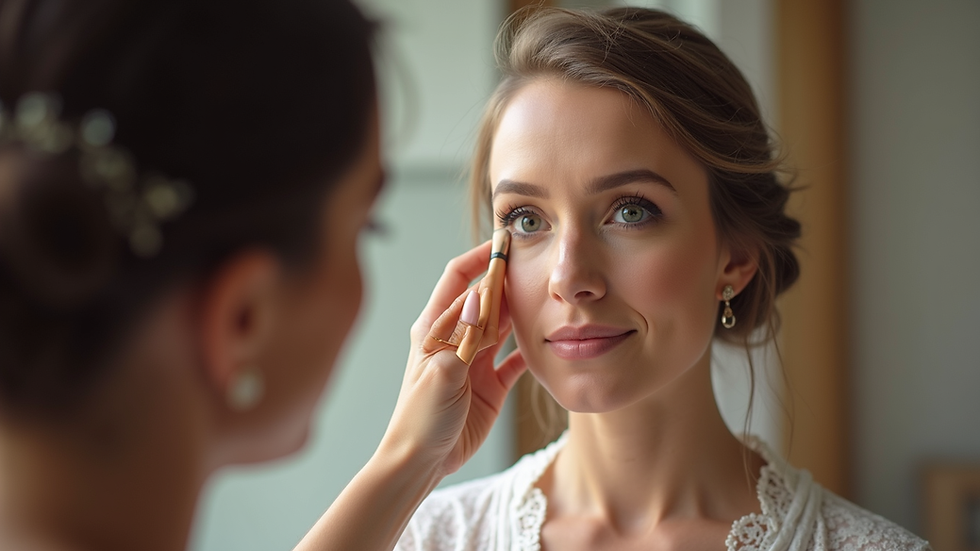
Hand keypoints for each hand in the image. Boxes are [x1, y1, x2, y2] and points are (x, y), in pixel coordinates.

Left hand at [379, 240, 525, 477]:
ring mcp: (474, 361)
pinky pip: (516, 359)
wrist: (422, 461)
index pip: (457, 279)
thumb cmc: (420, 417)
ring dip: (522, 310)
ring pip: (503, 325)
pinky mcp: (491, 384)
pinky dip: (532, 349)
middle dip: (508, 279)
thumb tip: (476, 295)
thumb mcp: (441, 373)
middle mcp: (456, 339)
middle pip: (485, 298)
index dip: (479, 258)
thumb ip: (462, 336)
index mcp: (434, 329)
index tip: (504, 243)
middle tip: (537, 264)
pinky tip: (550, 338)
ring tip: (548, 293)